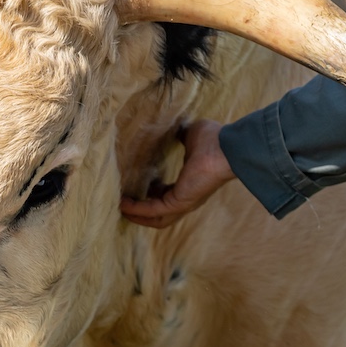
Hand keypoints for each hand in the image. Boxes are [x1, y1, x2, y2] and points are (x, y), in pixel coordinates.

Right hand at [120, 119, 234, 228]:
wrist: (227, 146)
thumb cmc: (214, 140)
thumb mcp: (191, 135)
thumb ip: (180, 136)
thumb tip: (172, 127)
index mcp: (191, 184)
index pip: (167, 196)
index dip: (150, 195)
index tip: (135, 188)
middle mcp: (188, 198)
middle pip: (160, 215)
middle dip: (140, 212)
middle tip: (122, 203)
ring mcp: (184, 203)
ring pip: (156, 219)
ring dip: (136, 214)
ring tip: (119, 206)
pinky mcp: (179, 202)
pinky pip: (153, 211)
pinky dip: (138, 209)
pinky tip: (123, 203)